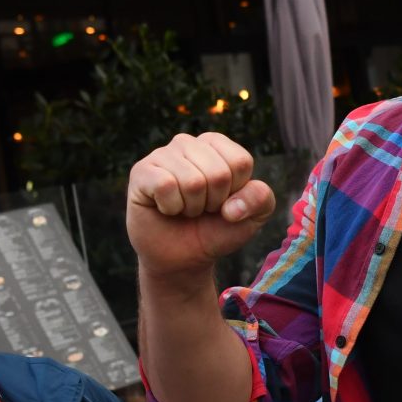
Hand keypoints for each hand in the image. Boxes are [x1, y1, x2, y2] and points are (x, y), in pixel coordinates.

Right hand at [126, 133, 274, 276]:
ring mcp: (162, 155)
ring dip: (192, 207)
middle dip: (213, 202)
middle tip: (201, 209)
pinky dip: (171, 208)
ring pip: (192, 181)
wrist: (182, 258)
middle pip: (219, 173)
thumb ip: (261, 199)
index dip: (236, 192)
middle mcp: (188, 143)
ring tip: (184, 209)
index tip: (223, 202)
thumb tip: (232, 206)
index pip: (240, 162)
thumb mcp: (252, 217)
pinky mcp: (141, 172)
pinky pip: (165, 185)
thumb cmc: (215, 229)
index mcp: (216, 144)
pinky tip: (165, 208)